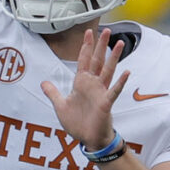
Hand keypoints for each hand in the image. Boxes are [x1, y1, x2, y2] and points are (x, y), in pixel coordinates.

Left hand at [41, 28, 129, 149]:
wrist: (88, 139)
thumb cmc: (77, 123)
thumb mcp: (60, 106)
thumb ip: (53, 93)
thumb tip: (43, 83)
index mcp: (81, 83)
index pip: (83, 60)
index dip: (85, 46)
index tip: (88, 32)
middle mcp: (92, 84)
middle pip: (97, 60)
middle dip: (101, 45)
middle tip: (106, 30)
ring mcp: (101, 92)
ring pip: (108, 71)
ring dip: (113, 57)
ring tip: (120, 43)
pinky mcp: (106, 103)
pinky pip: (114, 90)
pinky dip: (120, 82)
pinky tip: (126, 72)